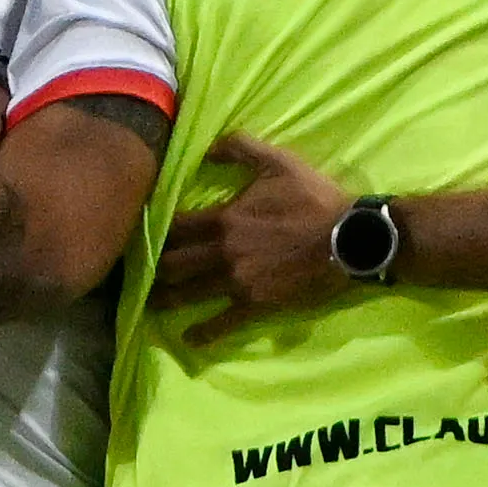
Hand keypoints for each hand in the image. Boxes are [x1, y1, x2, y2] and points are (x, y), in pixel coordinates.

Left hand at [152, 132, 351, 342]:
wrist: (350, 239)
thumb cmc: (314, 199)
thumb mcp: (278, 162)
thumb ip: (240, 148)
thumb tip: (207, 147)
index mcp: (224, 219)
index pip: (176, 226)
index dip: (155, 231)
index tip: (139, 235)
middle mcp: (223, 252)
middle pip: (174, 262)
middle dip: (154, 267)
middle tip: (137, 273)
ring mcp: (237, 281)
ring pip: (189, 293)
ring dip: (166, 299)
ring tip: (149, 303)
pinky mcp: (256, 303)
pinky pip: (223, 322)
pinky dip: (204, 332)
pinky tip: (189, 339)